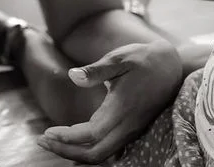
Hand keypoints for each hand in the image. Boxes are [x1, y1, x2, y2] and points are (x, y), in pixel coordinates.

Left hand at [37, 42, 182, 163]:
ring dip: (76, 153)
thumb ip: (96, 71)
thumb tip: (72, 76)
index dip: (68, 138)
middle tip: (43, 141)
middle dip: (67, 151)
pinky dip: (88, 150)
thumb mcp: (119, 58)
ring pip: (103, 155)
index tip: (47, 132)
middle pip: (96, 154)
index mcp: (123, 108)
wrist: (171, 65)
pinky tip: (72, 140)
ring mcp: (131, 130)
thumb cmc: (142, 58)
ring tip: (52, 141)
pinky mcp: (132, 130)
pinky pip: (108, 150)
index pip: (92, 134)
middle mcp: (128, 125)